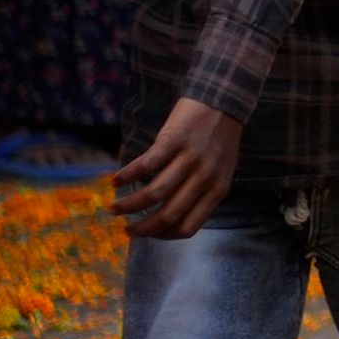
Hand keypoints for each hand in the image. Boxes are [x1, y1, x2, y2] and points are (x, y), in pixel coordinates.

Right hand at [111, 97, 243, 239]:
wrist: (223, 102)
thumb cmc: (219, 140)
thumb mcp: (221, 171)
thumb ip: (202, 193)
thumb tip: (172, 218)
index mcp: (217, 190)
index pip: (189, 226)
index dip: (165, 236)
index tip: (149, 235)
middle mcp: (205, 178)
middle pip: (168, 215)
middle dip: (143, 228)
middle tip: (127, 230)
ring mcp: (189, 160)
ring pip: (154, 194)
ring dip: (129, 205)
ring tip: (115, 208)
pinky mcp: (174, 141)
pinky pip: (146, 166)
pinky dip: (127, 176)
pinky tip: (116, 180)